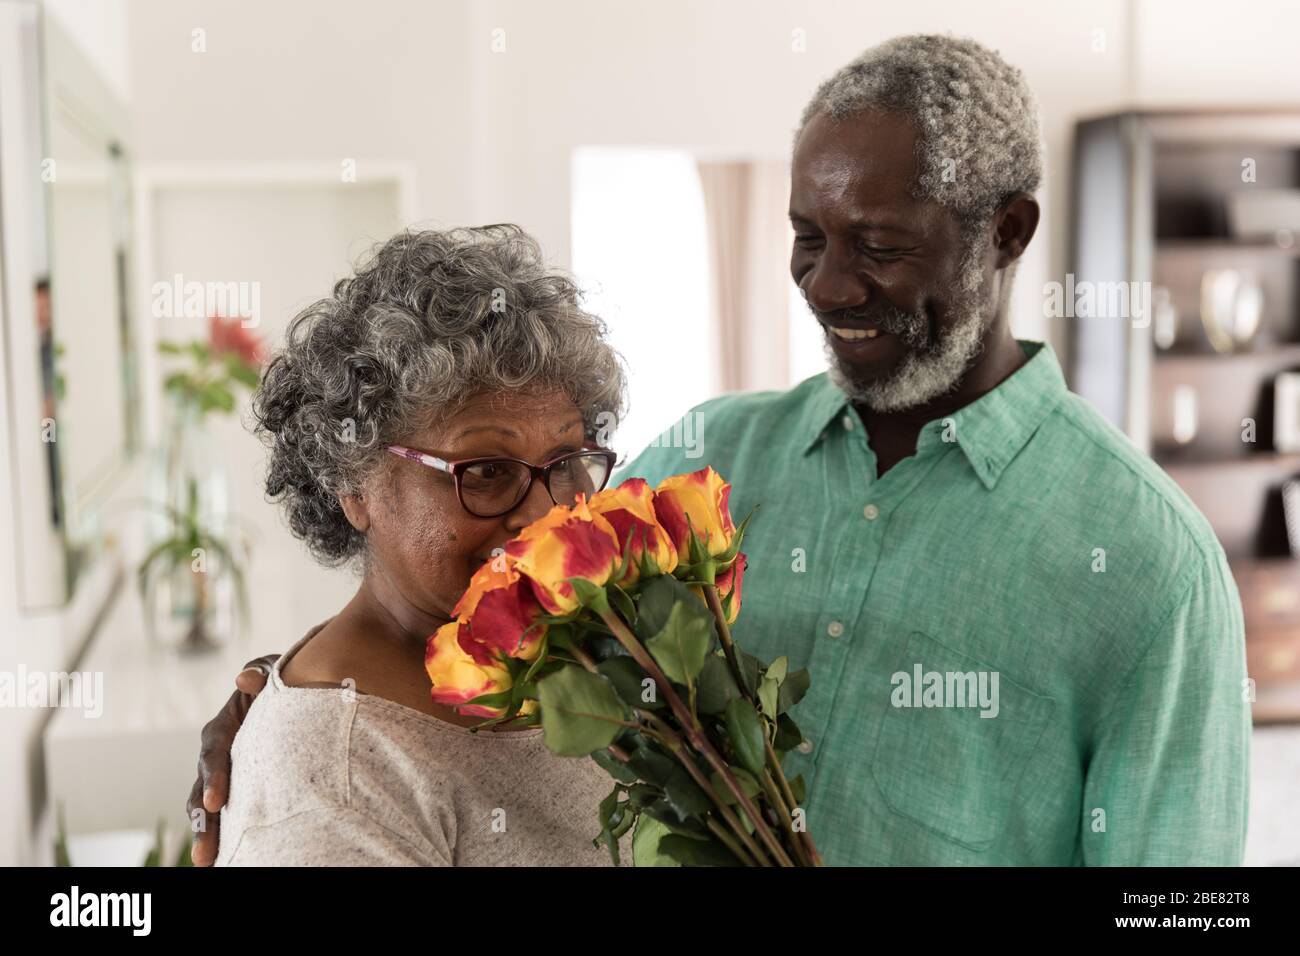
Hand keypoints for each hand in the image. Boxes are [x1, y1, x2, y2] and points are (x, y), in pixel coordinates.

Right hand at [186, 655, 278, 865]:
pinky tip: (228, 857)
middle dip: (203, 821)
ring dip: (209, 834)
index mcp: (224, 725)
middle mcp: (220, 753)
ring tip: (208, 862)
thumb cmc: (291, 679)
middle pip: (203, 788)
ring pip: (209, 807)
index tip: (214, 803)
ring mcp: (230, 774)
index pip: (213, 751)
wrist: (309, 692)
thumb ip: (263, 672)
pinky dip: (227, 833)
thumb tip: (243, 679)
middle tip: (206, 851)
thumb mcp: (279, 669)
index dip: (213, 777)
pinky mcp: (243, 788)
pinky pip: (231, 813)